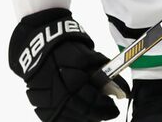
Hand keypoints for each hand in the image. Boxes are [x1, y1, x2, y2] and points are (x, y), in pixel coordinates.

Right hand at [9, 8, 129, 121]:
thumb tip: (122, 92)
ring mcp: (50, 102)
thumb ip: (106, 74)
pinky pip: (59, 121)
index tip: (115, 108)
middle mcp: (61, 92)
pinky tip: (80, 116)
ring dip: (87, 118)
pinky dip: (72, 120)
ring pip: (74, 119)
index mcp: (75, 78)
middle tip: (109, 112)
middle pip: (86, 112)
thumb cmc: (69, 50)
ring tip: (95, 114)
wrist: (40, 47)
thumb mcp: (90, 57)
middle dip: (100, 114)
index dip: (108, 107)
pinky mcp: (41, 107)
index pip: (95, 101)